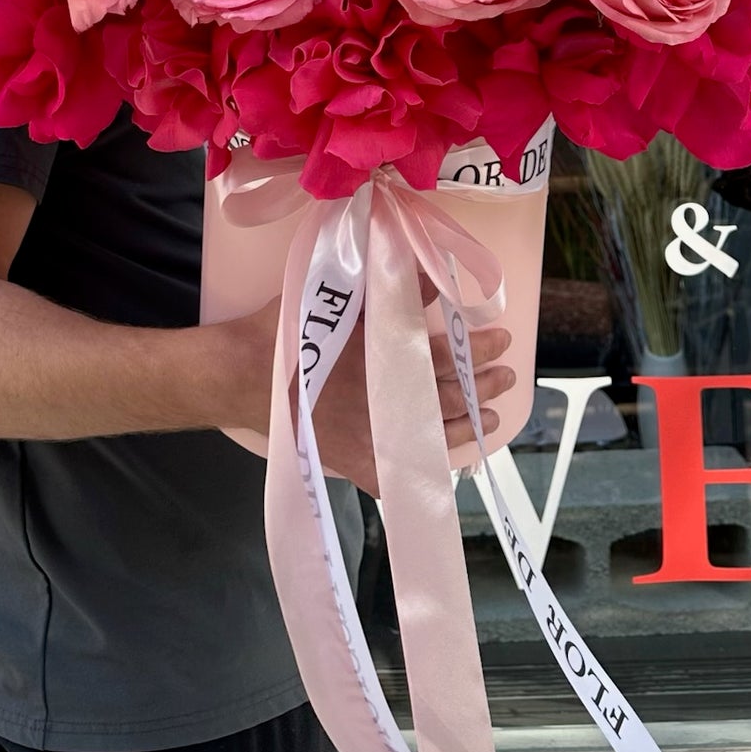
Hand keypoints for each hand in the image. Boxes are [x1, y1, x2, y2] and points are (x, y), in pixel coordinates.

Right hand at [209, 300, 516, 496]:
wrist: (242, 374)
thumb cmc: (292, 329)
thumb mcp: (341, 296)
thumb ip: (390, 288)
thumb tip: (434, 272)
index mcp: (384, 358)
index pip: (445, 354)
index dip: (476, 348)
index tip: (502, 338)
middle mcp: (386, 401)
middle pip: (449, 395)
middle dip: (482, 385)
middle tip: (508, 374)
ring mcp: (373, 437)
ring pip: (435, 437)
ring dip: (468, 427)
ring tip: (492, 419)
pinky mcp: (354, 464)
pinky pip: (395, 480)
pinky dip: (419, 477)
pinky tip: (440, 471)